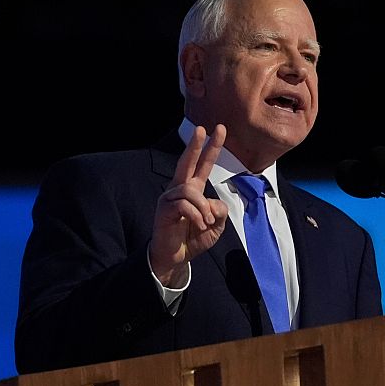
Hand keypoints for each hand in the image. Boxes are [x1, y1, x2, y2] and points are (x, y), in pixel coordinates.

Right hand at [150, 124, 228, 284]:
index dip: (211, 147)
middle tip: (202, 129)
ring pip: (190, 189)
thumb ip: (219, 211)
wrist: (176, 256)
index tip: (219, 129)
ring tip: (205, 223)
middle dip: (196, 145)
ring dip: (203, 208)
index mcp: (193, 189)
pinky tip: (198, 226)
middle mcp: (180, 189)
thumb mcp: (216, 225)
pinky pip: (184, 204)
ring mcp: (170, 197)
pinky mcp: (164, 208)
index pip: (203, 164)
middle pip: (187, 161)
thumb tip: (212, 203)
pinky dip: (196, 216)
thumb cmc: (193, 238)